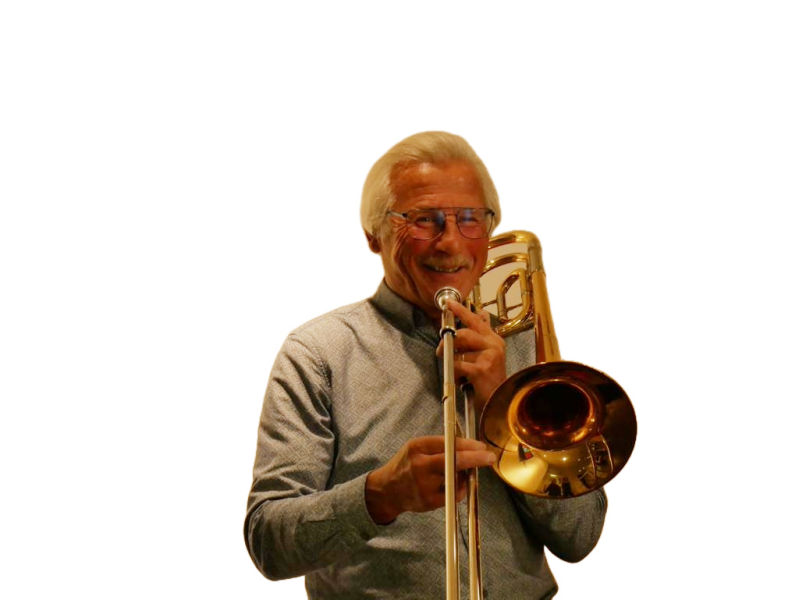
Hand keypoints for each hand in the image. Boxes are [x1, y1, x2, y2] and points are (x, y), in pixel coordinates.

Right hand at [365, 436, 495, 524]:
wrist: (387, 490)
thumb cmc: (407, 465)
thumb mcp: (416, 448)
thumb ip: (439, 446)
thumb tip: (470, 447)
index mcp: (417, 447)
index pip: (448, 443)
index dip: (468, 445)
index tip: (481, 447)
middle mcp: (420, 465)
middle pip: (454, 461)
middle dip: (475, 459)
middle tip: (489, 458)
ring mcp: (424, 485)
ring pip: (457, 479)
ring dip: (464, 476)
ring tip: (457, 474)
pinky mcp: (429, 501)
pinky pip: (454, 494)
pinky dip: (457, 489)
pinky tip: (450, 486)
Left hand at [437, 300, 506, 413]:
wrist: (499, 401)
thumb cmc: (489, 378)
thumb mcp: (487, 353)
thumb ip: (482, 334)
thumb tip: (480, 312)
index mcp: (494, 339)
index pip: (475, 320)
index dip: (461, 310)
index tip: (448, 302)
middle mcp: (494, 344)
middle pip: (464, 333)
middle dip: (448, 341)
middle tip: (440, 350)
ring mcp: (489, 356)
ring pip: (459, 351)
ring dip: (452, 363)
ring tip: (457, 373)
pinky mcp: (482, 369)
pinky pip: (458, 365)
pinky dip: (455, 374)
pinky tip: (461, 381)